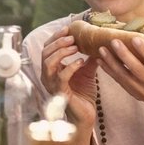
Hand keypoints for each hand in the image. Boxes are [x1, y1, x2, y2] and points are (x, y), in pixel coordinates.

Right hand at [39, 26, 96, 144]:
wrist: (85, 115)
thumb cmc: (83, 94)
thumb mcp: (87, 71)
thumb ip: (89, 57)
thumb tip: (98, 42)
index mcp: (51, 70)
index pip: (47, 48)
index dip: (55, 37)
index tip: (68, 28)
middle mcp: (48, 76)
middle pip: (45, 53)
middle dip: (58, 42)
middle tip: (72, 37)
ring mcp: (52, 85)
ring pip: (49, 63)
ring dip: (62, 52)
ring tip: (75, 46)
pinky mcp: (60, 93)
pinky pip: (61, 77)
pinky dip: (70, 67)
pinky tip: (80, 62)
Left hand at [98, 36, 143, 129]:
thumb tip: (143, 40)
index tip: (135, 39)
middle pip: (137, 71)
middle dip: (124, 56)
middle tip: (114, 42)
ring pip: (125, 78)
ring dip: (112, 63)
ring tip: (102, 50)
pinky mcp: (136, 96)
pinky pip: (121, 83)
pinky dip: (111, 71)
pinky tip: (102, 62)